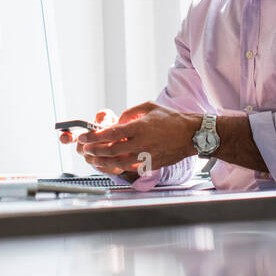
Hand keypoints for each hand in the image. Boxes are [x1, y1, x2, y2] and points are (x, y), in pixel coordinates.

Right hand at [58, 109, 130, 177]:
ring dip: (107, 152)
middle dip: (95, 144)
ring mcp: (91, 160)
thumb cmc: (111, 126)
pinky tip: (121, 155)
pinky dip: (114, 161)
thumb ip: (103, 117)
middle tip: (107, 138)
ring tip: (119, 145)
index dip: (65, 137)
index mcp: (82, 135)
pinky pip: (105, 167)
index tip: (65, 137)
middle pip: (83, 149)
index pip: (68, 137)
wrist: (124, 141)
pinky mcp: (102, 168)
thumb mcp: (108, 118)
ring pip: (95, 159)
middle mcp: (83, 149)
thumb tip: (101, 121)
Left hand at [76, 102, 202, 175]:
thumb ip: (129, 113)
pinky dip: (117, 167)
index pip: (111, 134)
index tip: (83, 137)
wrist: (191, 135)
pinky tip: (109, 165)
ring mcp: (146, 156)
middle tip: (85, 149)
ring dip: (102, 162)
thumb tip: (116, 122)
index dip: (94, 137)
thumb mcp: (149, 107)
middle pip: (111, 150)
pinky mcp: (150, 165)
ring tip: (93, 158)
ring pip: (118, 163)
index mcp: (139, 127)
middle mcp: (141, 143)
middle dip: (94, 150)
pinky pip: (130, 168)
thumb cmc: (171, 119)